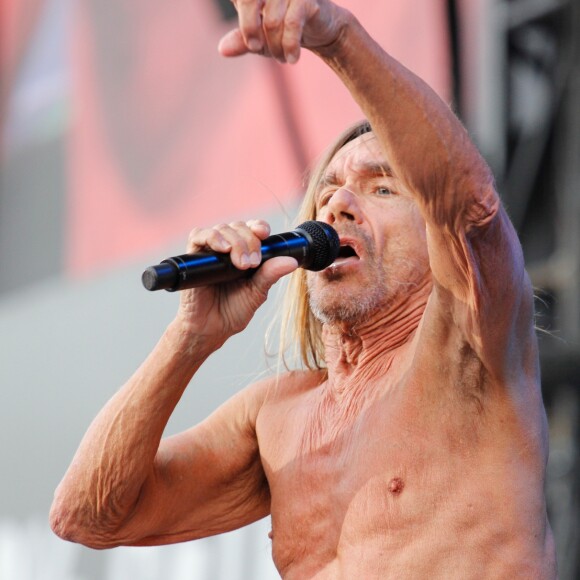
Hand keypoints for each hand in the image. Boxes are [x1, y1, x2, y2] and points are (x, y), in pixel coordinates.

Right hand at [175, 220, 297, 346]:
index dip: (259, 227)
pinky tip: (223, 248)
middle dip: (249, 241)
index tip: (264, 234)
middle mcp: (228, 249)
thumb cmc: (232, 311)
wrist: (210, 329)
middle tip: (252, 263)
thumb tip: (292, 261)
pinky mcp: (192, 257)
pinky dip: (211, 237)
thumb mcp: (256, 292)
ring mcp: (210, 251)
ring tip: (241, 264)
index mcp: (245, 253)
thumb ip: (270, 275)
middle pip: (239, 227)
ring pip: (222, 228)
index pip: (253, 229)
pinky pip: (198, 235)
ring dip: (235, 241)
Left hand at [217, 0, 347, 63]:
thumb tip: (222, 50)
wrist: (321, 28)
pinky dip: (290, 46)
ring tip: (281, 58)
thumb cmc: (285, 29)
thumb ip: (241, 41)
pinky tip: (292, 59)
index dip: (241, 21)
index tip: (248, 41)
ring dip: (275, 47)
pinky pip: (292, 24)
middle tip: (256, 48)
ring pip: (271, 21)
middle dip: (249, 30)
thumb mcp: (261, 38)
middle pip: (248, 1)